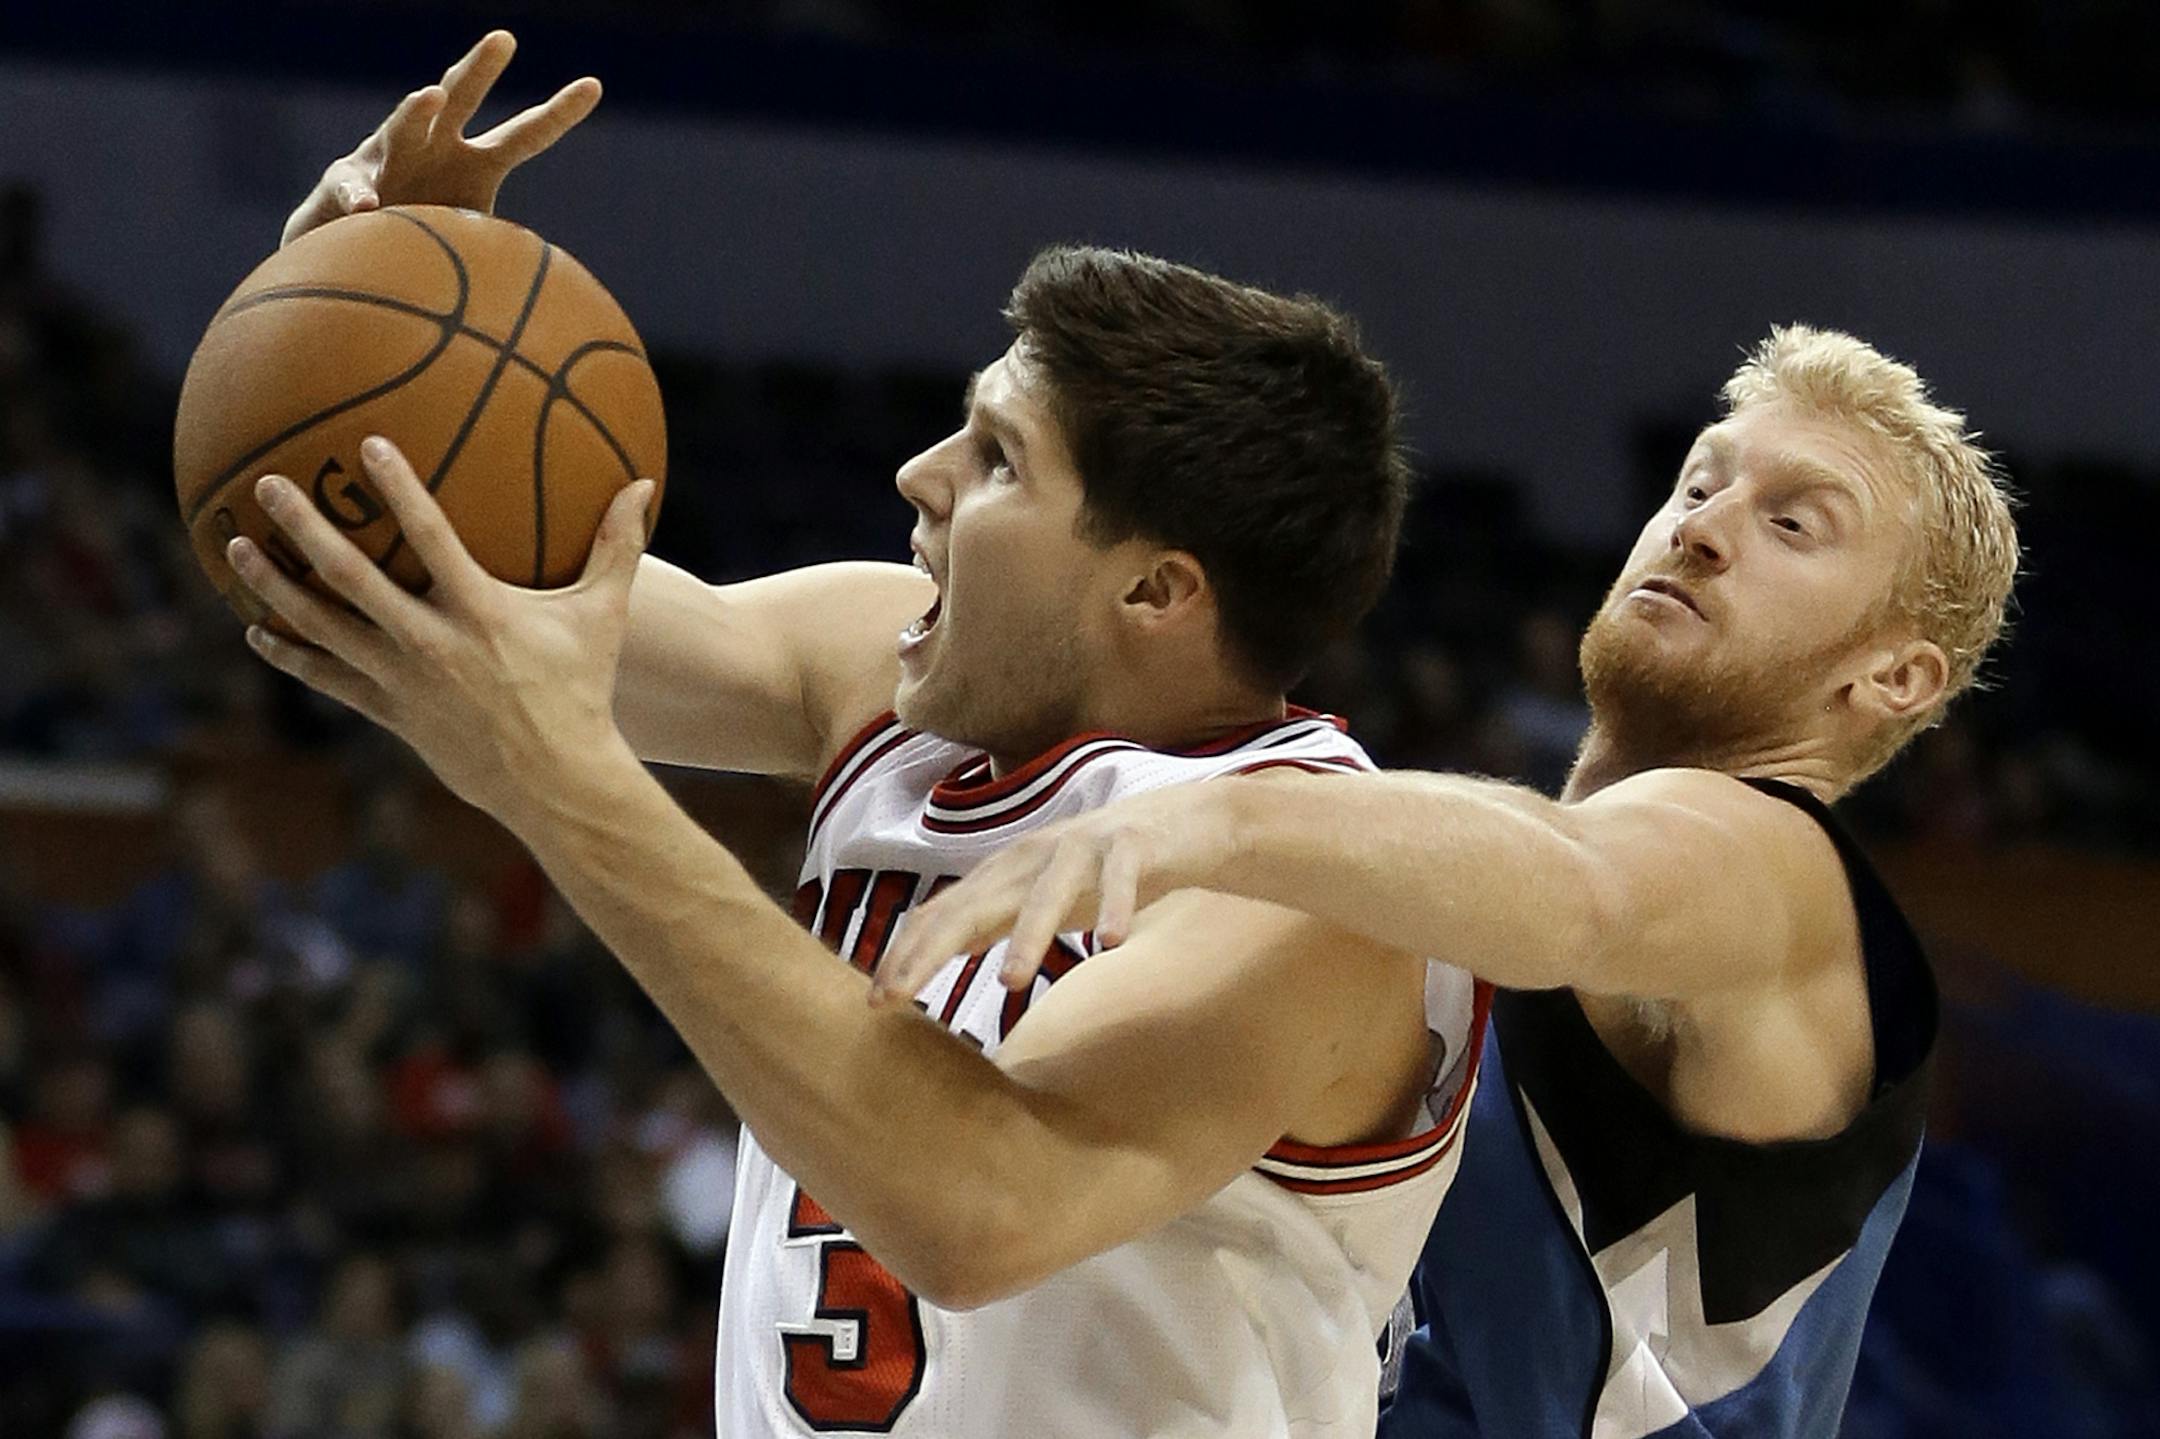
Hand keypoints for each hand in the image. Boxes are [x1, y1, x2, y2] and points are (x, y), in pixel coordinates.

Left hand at [225, 436, 655, 825]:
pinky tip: (257, 632)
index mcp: (479, 610)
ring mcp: (403, 678)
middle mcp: (430, 641)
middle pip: (350, 576)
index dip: (400, 488)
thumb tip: (643, 485)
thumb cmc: (582, 689)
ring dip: (275, 586)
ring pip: (324, 625)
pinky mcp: (390, 711)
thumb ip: (617, 548)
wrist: (555, 779)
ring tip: (238, 549)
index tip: (369, 446)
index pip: (431, 536)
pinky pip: (328, 677)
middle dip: (304, 527)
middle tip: (268, 485)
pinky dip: (291, 654)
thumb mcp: (603, 616)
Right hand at [282, 30, 601, 247]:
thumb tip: (554, 280)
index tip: (594, 85)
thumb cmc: (430, 239)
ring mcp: (389, 158)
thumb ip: (507, 247)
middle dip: (481, 68)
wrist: (355, 251)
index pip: (526, 134)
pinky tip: (368, 208)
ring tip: (429, 96)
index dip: (558, 113)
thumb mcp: (477, 242)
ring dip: (417, 110)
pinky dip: (360, 198)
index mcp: (478, 162)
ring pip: (404, 126)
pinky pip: (353, 189)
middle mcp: (437, 146)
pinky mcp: (346, 183)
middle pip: (461, 98)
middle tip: (504, 39)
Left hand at [868, 782, 1243, 1006]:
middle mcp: (1035, 855)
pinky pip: (1122, 878)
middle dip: (933, 949)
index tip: (877, 999)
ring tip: (1011, 981)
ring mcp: (1084, 847)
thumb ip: (997, 916)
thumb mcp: (1043, 895)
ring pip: (1048, 892)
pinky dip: (1116, 907)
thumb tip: (945, 947)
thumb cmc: (1106, 868)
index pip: (945, 914)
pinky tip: (1110, 943)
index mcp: (1008, 873)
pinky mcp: (1134, 845)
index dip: (909, 954)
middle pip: (976, 903)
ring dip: (1029, 934)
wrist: (1188, 822)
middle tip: (901, 995)